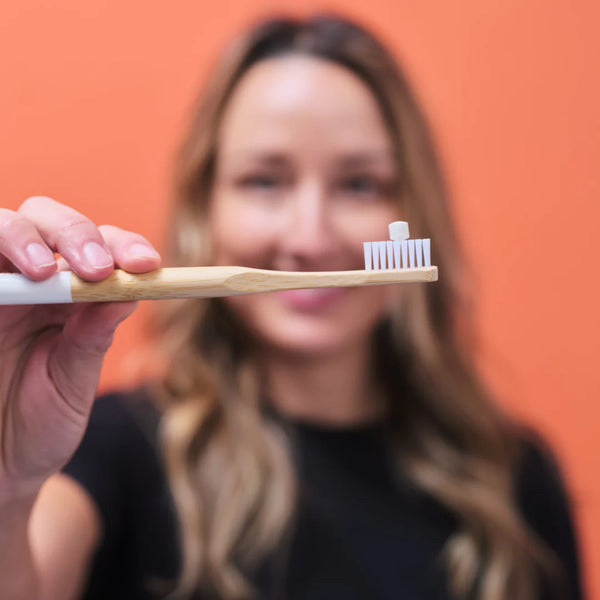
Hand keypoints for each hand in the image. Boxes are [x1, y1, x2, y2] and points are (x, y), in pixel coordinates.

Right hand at [0, 196, 160, 499]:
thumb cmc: (40, 423)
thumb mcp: (73, 381)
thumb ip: (93, 335)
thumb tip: (129, 290)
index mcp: (73, 296)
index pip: (101, 248)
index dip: (124, 246)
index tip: (147, 266)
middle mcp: (32, 281)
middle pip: (48, 221)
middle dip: (75, 234)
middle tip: (95, 268)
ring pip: (3, 226)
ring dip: (24, 237)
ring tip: (40, 272)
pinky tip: (12, 277)